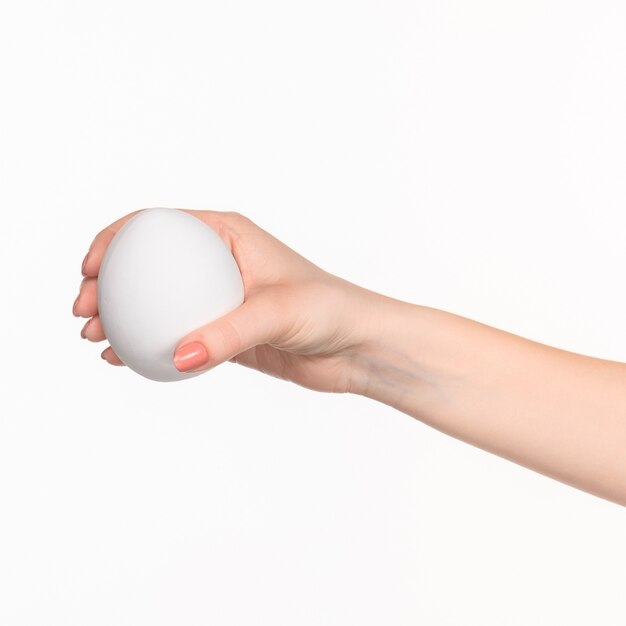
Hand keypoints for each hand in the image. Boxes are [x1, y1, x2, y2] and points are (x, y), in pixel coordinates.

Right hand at [73, 209, 378, 392]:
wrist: (356, 346)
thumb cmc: (329, 310)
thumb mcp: (277, 313)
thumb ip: (227, 335)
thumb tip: (176, 356)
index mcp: (228, 234)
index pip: (157, 224)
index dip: (114, 239)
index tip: (90, 269)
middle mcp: (219, 262)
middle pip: (148, 264)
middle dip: (108, 282)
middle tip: (84, 310)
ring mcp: (219, 298)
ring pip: (157, 301)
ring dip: (122, 316)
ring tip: (95, 337)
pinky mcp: (223, 332)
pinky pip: (176, 334)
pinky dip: (148, 345)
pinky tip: (124, 360)